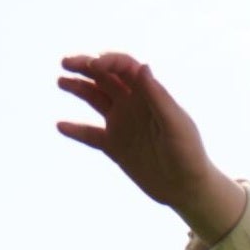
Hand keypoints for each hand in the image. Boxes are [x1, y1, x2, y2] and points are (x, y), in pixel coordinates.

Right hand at [55, 51, 214, 210]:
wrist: (187, 188)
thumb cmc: (188, 154)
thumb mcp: (175, 124)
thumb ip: (158, 96)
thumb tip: (142, 66)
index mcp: (149, 94)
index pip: (124, 67)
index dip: (108, 61)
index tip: (94, 65)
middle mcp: (132, 104)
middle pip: (104, 77)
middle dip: (85, 66)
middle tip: (65, 63)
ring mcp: (122, 124)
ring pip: (95, 99)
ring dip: (78, 88)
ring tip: (61, 81)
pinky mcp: (115, 147)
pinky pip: (91, 135)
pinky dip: (76, 130)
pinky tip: (60, 126)